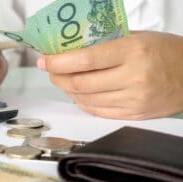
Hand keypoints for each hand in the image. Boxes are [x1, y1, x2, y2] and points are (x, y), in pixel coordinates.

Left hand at [37, 31, 182, 119]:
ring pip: (86, 99)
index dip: (59, 62)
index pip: (85, 60)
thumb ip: (104, 44)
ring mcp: (133, 100)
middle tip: (50, 70)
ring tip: (63, 80)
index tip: (45, 60)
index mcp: (132, 52)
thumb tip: (69, 51)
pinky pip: (97, 111)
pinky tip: (79, 93)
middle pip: (80, 83)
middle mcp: (132, 78)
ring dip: (68, 90)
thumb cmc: (164, 51)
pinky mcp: (133, 114)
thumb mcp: (137, 38)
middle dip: (58, 77)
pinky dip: (82, 102)